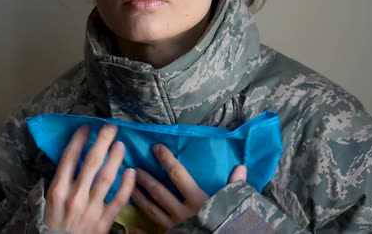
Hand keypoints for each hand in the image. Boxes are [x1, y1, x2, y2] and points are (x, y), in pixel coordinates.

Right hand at [44, 124, 135, 233]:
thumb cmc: (51, 224)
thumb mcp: (47, 202)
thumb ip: (59, 183)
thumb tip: (70, 163)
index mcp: (58, 190)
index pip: (69, 158)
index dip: (79, 140)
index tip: (87, 127)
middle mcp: (75, 196)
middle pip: (91, 162)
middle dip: (102, 142)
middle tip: (110, 127)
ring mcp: (91, 208)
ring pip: (107, 178)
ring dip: (115, 159)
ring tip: (121, 145)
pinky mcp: (103, 222)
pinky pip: (118, 200)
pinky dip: (126, 185)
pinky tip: (131, 172)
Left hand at [131, 144, 247, 230]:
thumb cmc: (228, 222)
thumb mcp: (233, 203)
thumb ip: (235, 185)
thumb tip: (241, 166)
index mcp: (197, 199)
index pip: (178, 174)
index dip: (166, 159)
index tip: (156, 147)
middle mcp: (182, 212)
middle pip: (159, 192)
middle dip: (145, 179)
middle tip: (134, 168)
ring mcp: (174, 226)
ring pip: (152, 210)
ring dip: (139, 198)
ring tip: (130, 187)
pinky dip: (141, 231)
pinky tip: (132, 226)